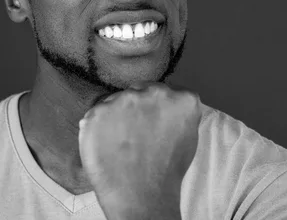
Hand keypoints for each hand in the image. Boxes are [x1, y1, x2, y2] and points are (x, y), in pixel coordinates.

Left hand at [78, 82, 201, 219]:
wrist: (143, 195)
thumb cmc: (167, 171)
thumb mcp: (189, 135)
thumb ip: (179, 112)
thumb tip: (167, 105)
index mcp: (182, 98)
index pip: (165, 91)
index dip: (156, 107)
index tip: (152, 121)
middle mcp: (155, 92)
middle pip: (141, 90)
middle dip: (137, 107)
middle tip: (135, 133)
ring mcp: (125, 99)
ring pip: (117, 100)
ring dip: (117, 115)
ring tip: (120, 142)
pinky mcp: (99, 111)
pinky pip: (97, 113)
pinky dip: (99, 126)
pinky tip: (107, 144)